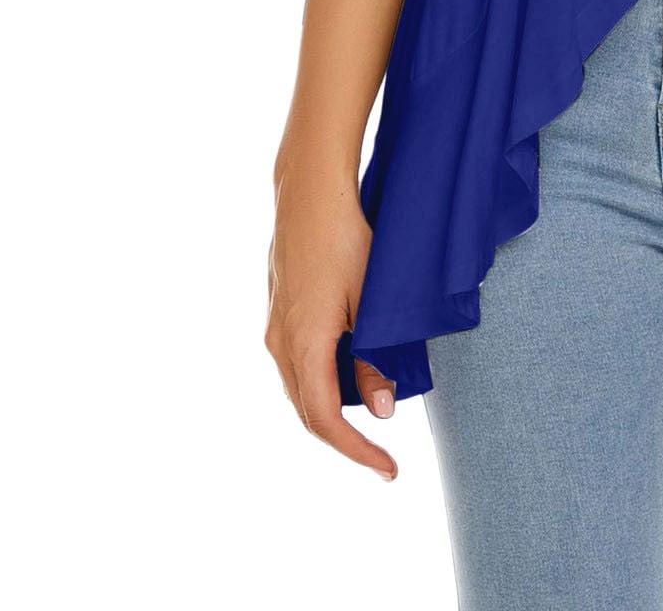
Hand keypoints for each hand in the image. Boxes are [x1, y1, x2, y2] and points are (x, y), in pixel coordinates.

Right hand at [265, 171, 398, 479]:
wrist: (310, 194)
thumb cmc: (347, 239)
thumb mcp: (372, 300)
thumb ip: (375, 358)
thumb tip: (381, 411)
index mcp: (304, 345)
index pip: (325, 421)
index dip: (356, 451)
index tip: (388, 469)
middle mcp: (280, 343)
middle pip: (308, 411)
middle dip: (345, 439)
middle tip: (383, 457)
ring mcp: (275, 327)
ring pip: (301, 388)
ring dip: (333, 409)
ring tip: (373, 415)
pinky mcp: (279, 312)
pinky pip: (297, 364)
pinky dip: (323, 382)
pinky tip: (349, 374)